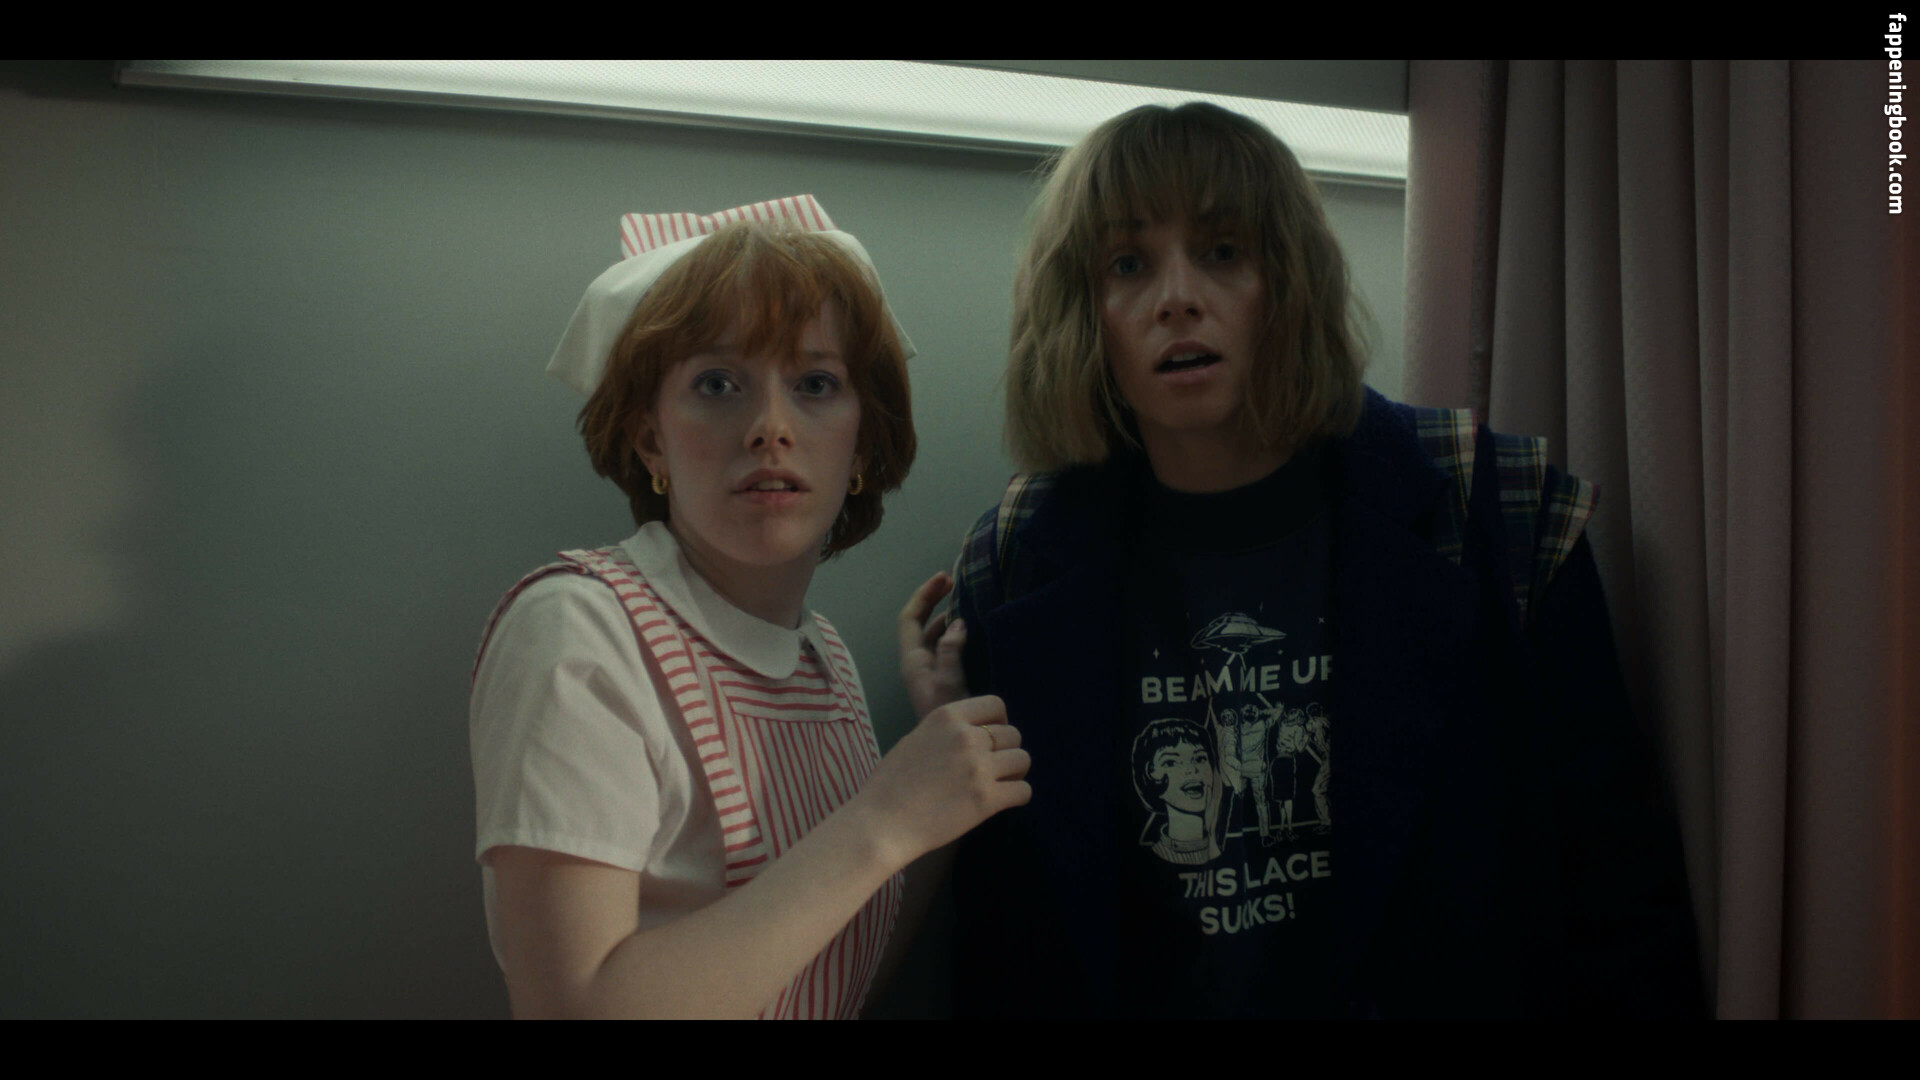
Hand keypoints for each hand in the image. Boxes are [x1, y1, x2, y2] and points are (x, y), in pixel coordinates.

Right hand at [853, 695, 1030, 870]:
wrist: (881, 823)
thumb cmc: (890, 785)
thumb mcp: (916, 740)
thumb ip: (947, 733)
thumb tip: (976, 733)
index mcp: (947, 717)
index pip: (996, 705)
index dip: (999, 722)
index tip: (992, 739)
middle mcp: (967, 737)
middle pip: (1013, 734)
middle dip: (1006, 751)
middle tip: (992, 769)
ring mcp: (979, 768)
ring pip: (1023, 760)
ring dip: (1014, 773)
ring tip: (998, 784)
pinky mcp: (987, 799)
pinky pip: (1024, 790)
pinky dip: (1016, 796)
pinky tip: (1001, 801)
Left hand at [898, 572, 968, 720]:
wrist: (953, 745)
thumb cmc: (947, 713)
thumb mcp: (948, 680)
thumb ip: (950, 649)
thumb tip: (957, 622)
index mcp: (912, 659)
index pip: (909, 618)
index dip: (924, 595)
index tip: (944, 579)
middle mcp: (918, 662)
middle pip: (920, 622)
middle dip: (934, 600)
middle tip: (953, 582)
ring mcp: (930, 670)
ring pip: (934, 634)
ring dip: (946, 615)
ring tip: (966, 600)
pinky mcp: (944, 678)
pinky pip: (946, 646)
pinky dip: (956, 632)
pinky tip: (971, 628)